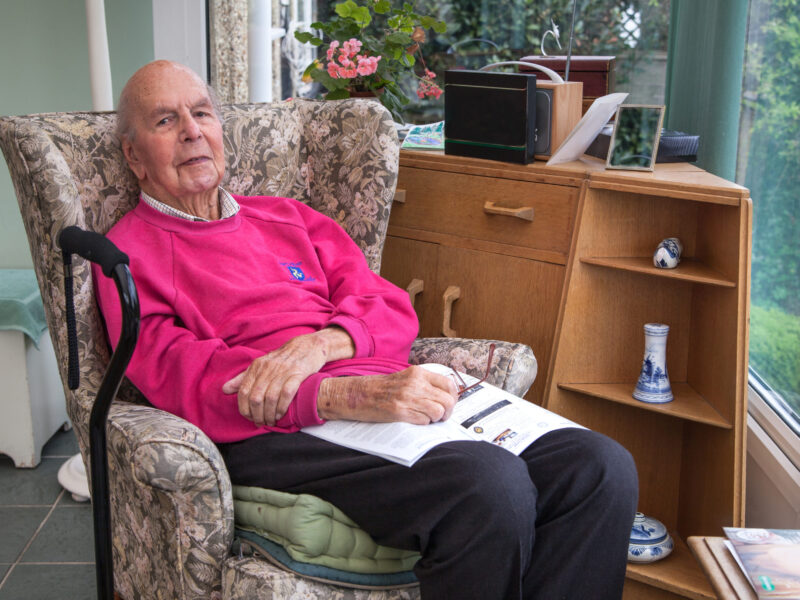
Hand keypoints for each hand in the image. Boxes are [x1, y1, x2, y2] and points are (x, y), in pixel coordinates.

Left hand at [222, 328, 353, 426]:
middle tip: (261, 423)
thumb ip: (243, 378)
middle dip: (257, 415)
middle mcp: (268, 368)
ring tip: (271, 421)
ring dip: (269, 414)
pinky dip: (282, 407)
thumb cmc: (283, 359)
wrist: (308, 346)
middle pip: (256, 397)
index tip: (250, 418)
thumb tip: (224, 389)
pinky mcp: (298, 373)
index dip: (245, 409)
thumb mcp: (261, 365)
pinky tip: (281, 414)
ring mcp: (283, 370)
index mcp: (257, 366)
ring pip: (270, 398)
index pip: (244, 392)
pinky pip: (286, 393)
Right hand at [317, 366, 458, 424]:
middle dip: (447, 412)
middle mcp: (415, 383)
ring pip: (439, 411)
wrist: (356, 394)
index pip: (449, 384)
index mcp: (417, 373)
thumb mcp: (404, 379)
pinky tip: (414, 420)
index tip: (448, 404)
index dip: (453, 397)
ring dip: (435, 419)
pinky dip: (423, 423)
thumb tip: (446, 396)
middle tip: (440, 417)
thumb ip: (423, 384)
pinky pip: (424, 421)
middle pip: (448, 400)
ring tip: (426, 419)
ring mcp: (407, 397)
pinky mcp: (400, 412)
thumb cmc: (380, 389)